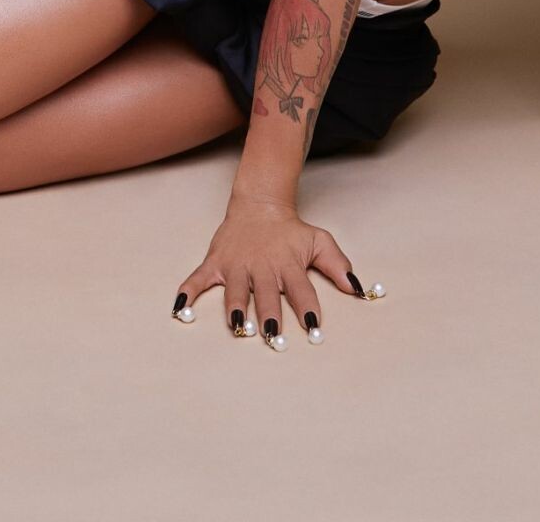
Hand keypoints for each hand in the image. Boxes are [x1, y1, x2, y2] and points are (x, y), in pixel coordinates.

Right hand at [171, 194, 379, 347]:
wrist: (260, 203)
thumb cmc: (291, 231)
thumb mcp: (319, 241)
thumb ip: (338, 265)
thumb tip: (358, 289)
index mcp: (288, 263)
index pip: (301, 289)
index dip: (307, 308)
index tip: (313, 329)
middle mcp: (262, 265)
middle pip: (266, 293)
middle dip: (269, 314)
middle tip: (272, 335)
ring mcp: (236, 264)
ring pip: (235, 290)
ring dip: (236, 307)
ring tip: (237, 326)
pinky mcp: (216, 262)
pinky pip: (198, 279)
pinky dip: (188, 292)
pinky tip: (180, 308)